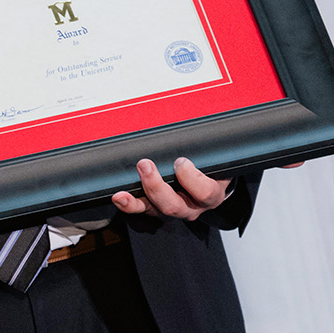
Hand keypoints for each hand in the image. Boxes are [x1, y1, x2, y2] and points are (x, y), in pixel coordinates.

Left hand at [111, 157, 230, 221]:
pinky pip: (140, 209)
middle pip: (174, 206)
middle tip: (145, 164)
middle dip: (156, 186)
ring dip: (136, 199)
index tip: (181, 161)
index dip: (191, 178)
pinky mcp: (154, 209)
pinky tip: (119, 197)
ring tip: (122, 192)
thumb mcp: (215, 161)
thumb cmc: (210, 169)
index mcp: (210, 195)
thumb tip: (201, 122)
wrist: (207, 185)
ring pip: (154, 210)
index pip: (205, 192)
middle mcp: (191, 207)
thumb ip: (206, 149)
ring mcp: (171, 210)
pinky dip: (128, 205)